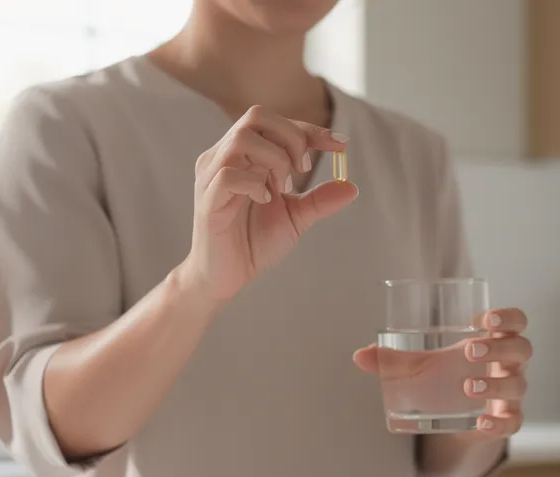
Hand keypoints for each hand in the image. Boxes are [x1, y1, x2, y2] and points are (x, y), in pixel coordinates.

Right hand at [178, 105, 358, 305]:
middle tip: (305, 170)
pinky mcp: (207, 199)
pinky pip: (228, 174)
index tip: (341, 144)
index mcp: (245, 155)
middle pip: (257, 116)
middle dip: (291, 137)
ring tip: (284, 188)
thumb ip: (320, 200)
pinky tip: (266, 201)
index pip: (276, 123)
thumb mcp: (296, 218)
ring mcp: (212, 175)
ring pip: (243, 139)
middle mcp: (225, 157)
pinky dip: (254, 183)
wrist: (227, 277)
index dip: (311, 129)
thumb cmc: (253, 242)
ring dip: (275, 159)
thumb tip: (352, 186)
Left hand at [354, 308, 530, 438]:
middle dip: (500, 347)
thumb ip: (393, 360)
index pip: (517, 322)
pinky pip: (513, 422)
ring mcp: (510, 394)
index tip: (484, 320)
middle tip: (470, 350)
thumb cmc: (446, 380)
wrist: (458, 419)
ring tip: (468, 386)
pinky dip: (499, 422)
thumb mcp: (421, 367)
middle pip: (522, 349)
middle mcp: (508, 366)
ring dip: (495, 383)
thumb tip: (359, 356)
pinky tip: (481, 421)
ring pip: (518, 385)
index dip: (508, 317)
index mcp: (494, 342)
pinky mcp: (506, 421)